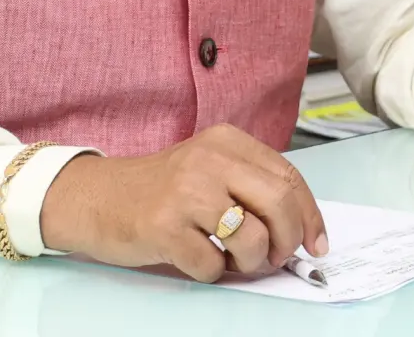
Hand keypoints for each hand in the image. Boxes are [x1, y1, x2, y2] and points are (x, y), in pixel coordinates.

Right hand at [40, 123, 327, 282]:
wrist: (98, 196)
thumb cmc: (161, 189)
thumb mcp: (210, 169)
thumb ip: (251, 185)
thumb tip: (303, 229)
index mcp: (226, 141)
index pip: (288, 177)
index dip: (309, 217)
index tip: (315, 244)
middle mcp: (209, 158)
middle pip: (279, 204)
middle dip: (286, 242)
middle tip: (273, 258)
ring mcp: (185, 191)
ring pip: (251, 239)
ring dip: (249, 264)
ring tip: (229, 258)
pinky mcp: (164, 226)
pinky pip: (212, 266)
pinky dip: (211, 273)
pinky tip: (194, 256)